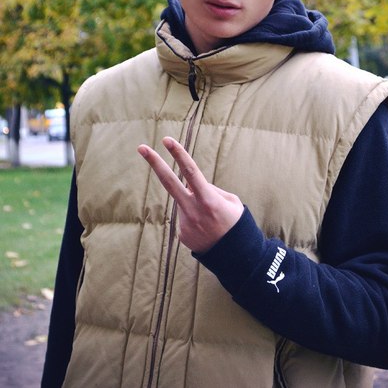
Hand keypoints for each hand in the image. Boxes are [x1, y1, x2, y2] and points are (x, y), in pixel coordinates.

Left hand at [138, 137, 243, 252]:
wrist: (235, 258)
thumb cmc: (236, 224)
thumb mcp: (231, 202)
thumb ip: (211, 190)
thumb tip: (192, 185)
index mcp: (208, 199)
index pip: (190, 171)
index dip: (179, 154)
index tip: (167, 140)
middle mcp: (193, 210)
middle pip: (169, 181)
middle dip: (155, 162)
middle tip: (141, 147)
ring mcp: (185, 223)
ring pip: (184, 202)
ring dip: (194, 205)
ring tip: (212, 221)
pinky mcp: (181, 234)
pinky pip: (186, 218)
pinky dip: (195, 220)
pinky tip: (206, 231)